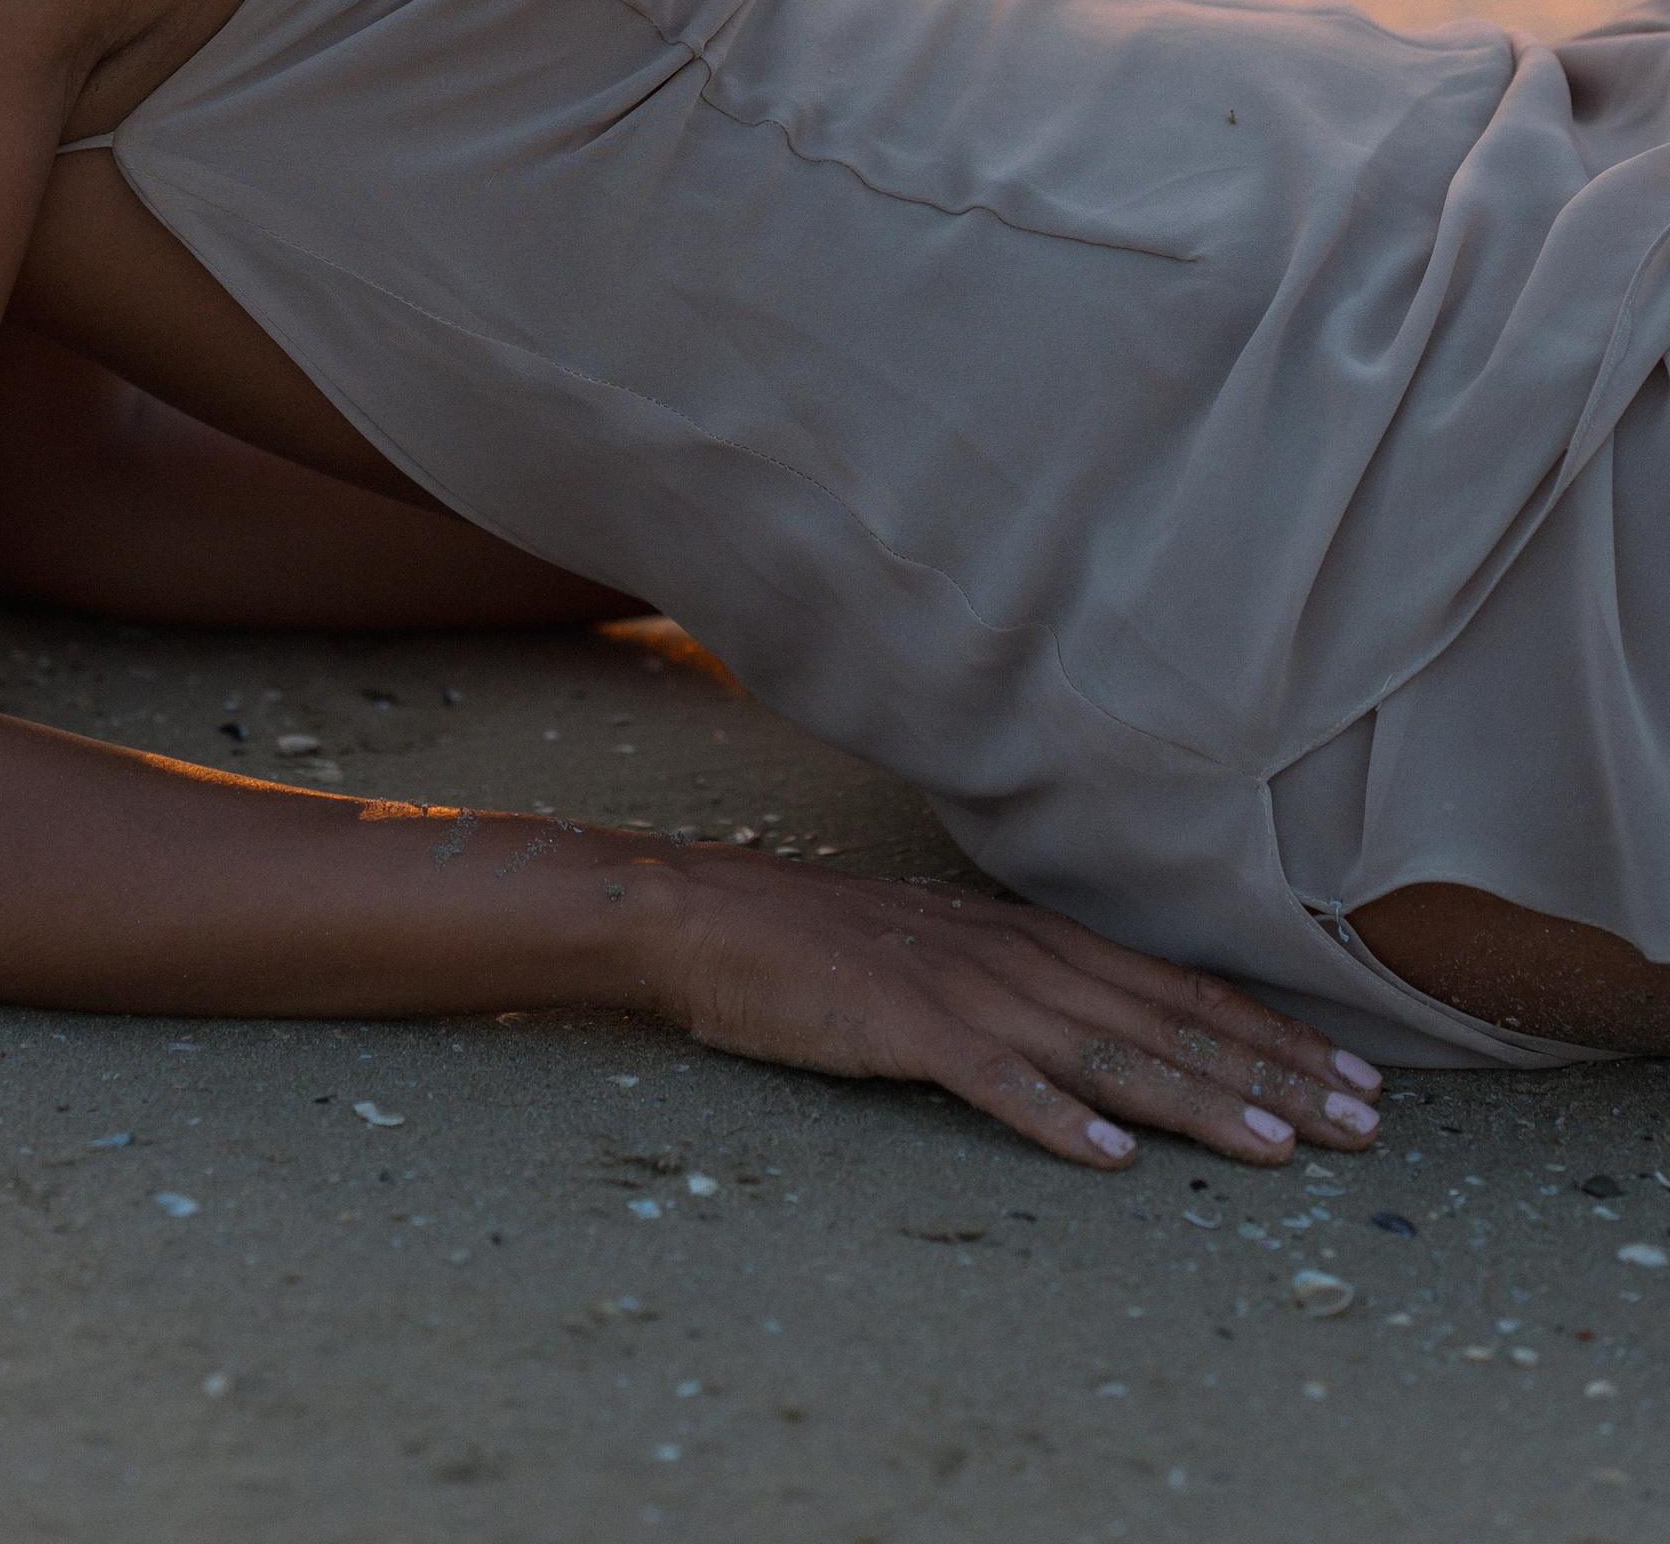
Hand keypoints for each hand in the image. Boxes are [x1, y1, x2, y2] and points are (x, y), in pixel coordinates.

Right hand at [657, 859, 1383, 1167]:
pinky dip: (1055, 1117)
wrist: (713, 917)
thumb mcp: (952, 950)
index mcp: (1035, 939)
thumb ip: (1031, 983)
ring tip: (1273, 1148)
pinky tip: (1109, 1159)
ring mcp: (966, 991)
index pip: (1180, 989)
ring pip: (1105, 1052)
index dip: (1272, 1034)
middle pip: (1168, 1021)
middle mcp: (1019, 957)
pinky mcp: (907, 1027)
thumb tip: (1114, 1029)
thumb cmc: (830, 941)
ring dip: (1195, 1100)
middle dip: (1273, 1074)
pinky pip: (994, 1080)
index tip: (1355, 1078)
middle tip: (1361, 1125)